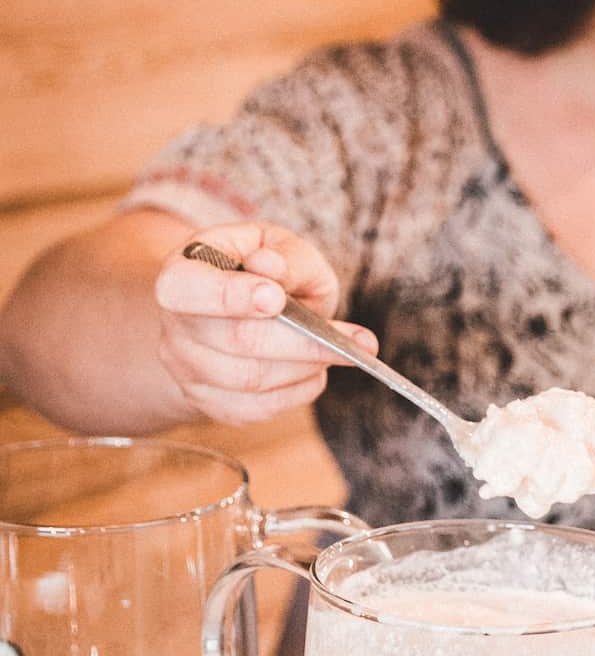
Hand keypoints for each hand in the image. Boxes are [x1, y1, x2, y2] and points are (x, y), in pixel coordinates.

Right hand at [153, 220, 378, 424]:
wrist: (238, 305)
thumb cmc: (264, 271)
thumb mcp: (280, 246)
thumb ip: (285, 256)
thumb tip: (271, 267)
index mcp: (182, 274)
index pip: (185, 289)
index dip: (228, 296)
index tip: (275, 298)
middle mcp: (174, 326)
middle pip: (235, 340)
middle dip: (303, 341)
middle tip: (359, 341)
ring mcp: (186, 370)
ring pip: (251, 379)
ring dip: (306, 367)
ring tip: (340, 352)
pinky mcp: (208, 402)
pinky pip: (255, 409)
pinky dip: (297, 393)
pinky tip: (316, 372)